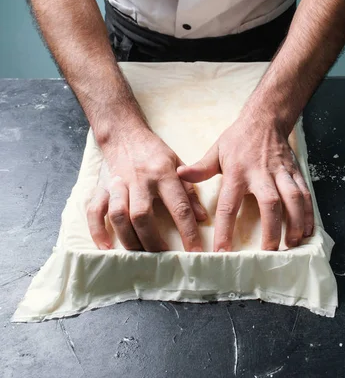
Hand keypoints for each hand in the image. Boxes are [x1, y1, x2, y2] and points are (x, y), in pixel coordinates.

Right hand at [86, 126, 206, 251]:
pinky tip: (106, 247)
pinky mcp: (102, 187)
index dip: (188, 232)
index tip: (196, 252)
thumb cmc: (154, 152)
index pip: (179, 206)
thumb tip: (202, 218)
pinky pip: (95, 211)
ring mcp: (118, 184)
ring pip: (119, 215)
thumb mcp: (178, 164)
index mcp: (164, 174)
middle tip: (163, 258)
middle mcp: (140, 180)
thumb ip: (189, 191)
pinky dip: (98, 231)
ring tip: (139, 256)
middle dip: (152, 241)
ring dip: (128, 239)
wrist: (125, 134)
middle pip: (142, 215)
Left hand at [177, 114, 313, 251]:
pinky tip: (308, 230)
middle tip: (269, 253)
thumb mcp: (216, 151)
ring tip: (292, 244)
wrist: (265, 119)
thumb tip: (179, 175)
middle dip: (271, 230)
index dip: (225, 230)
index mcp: (237, 172)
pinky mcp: (295, 172)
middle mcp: (261, 173)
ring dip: (295, 223)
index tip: (223, 252)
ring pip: (293, 199)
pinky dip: (309, 213)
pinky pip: (305, 194)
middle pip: (269, 204)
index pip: (230, 205)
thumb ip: (200, 168)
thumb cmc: (238, 138)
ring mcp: (281, 173)